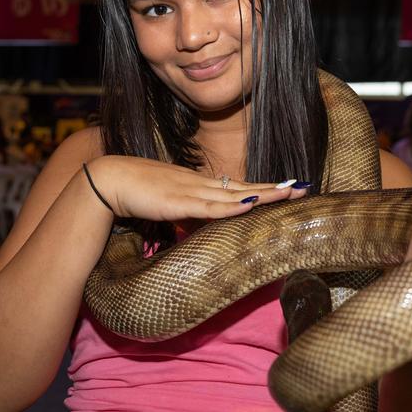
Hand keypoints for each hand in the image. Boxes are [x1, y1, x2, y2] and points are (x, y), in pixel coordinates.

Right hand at [86, 155, 310, 221]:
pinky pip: (210, 206)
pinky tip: (252, 204)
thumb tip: (202, 230)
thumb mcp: (168, 205)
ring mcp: (190, 191)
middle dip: (275, 188)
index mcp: (197, 186)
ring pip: (235, 194)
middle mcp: (199, 185)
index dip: (263, 188)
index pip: (237, 187)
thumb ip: (187, 216)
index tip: (288, 188)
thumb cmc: (134, 193)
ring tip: (290, 192)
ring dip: (264, 193)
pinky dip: (232, 206)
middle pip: (244, 187)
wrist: (108, 181)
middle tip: (303, 187)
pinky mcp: (178, 202)